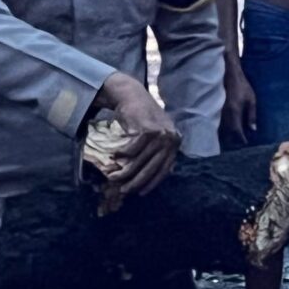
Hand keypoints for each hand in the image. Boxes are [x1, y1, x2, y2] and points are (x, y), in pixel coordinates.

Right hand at [96, 73, 181, 205]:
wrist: (132, 95)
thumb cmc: (141, 116)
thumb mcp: (155, 133)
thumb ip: (157, 151)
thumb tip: (154, 175)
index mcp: (175, 142)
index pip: (165, 169)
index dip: (152, 182)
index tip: (140, 193)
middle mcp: (171, 139)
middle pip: (153, 167)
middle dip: (137, 181)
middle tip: (124, 190)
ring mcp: (161, 134)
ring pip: (141, 160)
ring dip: (126, 170)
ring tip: (114, 177)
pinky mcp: (148, 130)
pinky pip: (133, 149)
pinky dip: (123, 154)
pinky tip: (114, 157)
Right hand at [221, 62, 258, 142]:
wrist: (229, 74)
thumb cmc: (242, 86)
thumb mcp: (251, 100)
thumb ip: (252, 115)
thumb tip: (253, 129)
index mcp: (235, 112)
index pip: (237, 131)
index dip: (241, 139)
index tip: (245, 144)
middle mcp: (225, 114)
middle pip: (228, 133)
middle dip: (233, 140)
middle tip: (239, 145)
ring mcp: (219, 111)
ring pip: (222, 129)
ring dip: (228, 135)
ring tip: (234, 139)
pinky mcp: (215, 109)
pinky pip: (218, 122)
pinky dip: (223, 128)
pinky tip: (227, 130)